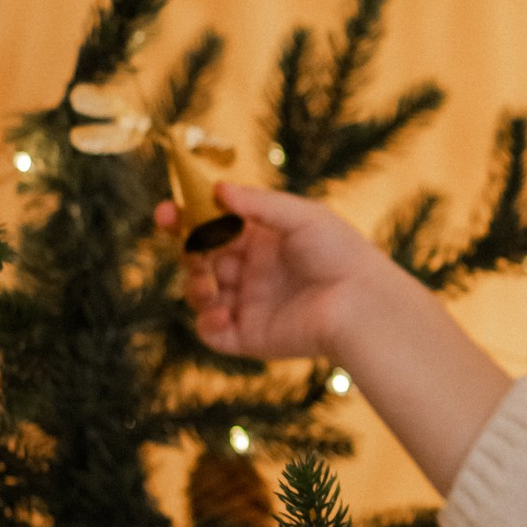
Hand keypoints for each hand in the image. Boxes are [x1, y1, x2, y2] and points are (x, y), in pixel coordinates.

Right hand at [167, 179, 369, 365]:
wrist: (361, 302)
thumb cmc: (339, 253)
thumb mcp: (300, 215)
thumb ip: (257, 203)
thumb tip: (217, 189)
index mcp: (261, 240)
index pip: (212, 228)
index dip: (185, 221)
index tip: (165, 213)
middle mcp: (251, 272)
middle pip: (200, 260)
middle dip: (189, 254)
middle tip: (193, 251)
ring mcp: (249, 305)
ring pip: (201, 295)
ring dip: (195, 288)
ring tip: (210, 286)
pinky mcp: (250, 337)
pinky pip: (213, 333)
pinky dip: (208, 323)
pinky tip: (222, 313)